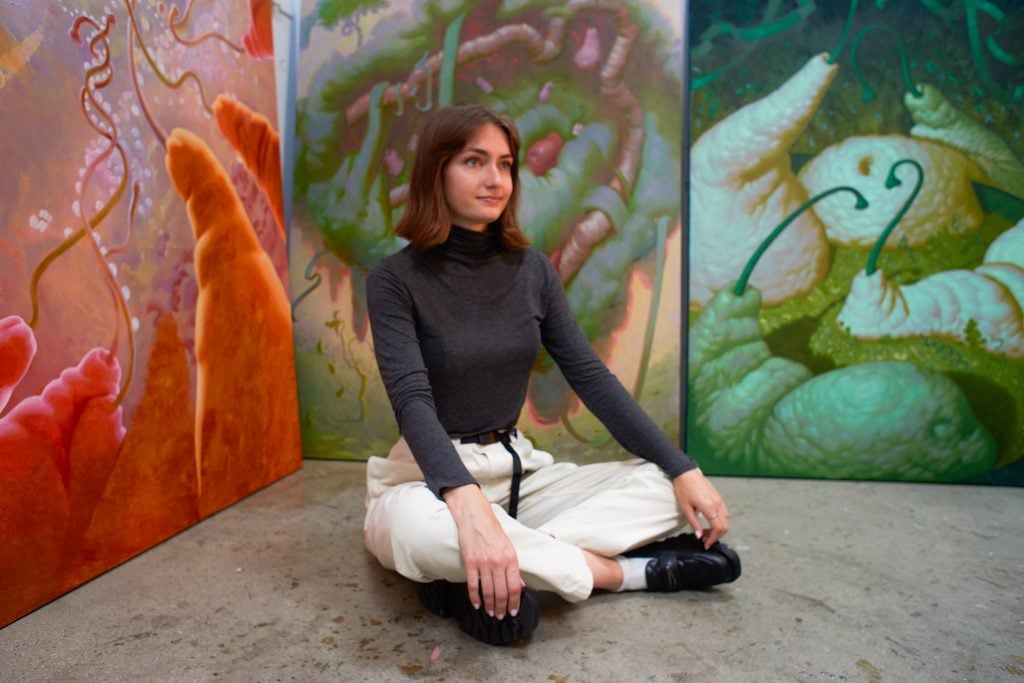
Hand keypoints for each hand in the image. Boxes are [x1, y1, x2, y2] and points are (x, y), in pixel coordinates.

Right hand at [442, 484, 522, 619]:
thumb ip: (514, 568)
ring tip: (490, 612)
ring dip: (489, 605)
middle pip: (502, 592)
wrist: (476, 518)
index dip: (514, 602)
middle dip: (501, 608)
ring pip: (488, 591)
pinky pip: (473, 585)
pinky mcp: (470, 562)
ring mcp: (483, 563)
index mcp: (511, 559)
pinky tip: (476, 604)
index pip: (515, 587)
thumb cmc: (493, 532)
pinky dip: (474, 597)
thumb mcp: (509, 548)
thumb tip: (520, 586)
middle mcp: (498, 562)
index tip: (512, 611)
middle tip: (500, 616)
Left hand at [672, 468, 729, 548]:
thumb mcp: (686, 508)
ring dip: (718, 529)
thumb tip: (699, 536)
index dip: (713, 539)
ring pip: (726, 520)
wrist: (686, 473)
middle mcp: (717, 504)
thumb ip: (694, 523)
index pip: (717, 528)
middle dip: (716, 536)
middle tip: (706, 540)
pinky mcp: (718, 497)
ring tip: (706, 532)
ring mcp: (719, 500)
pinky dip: (719, 521)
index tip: (706, 544)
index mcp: (709, 507)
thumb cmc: (684, 488)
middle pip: (724, 526)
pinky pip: (724, 512)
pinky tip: (710, 522)